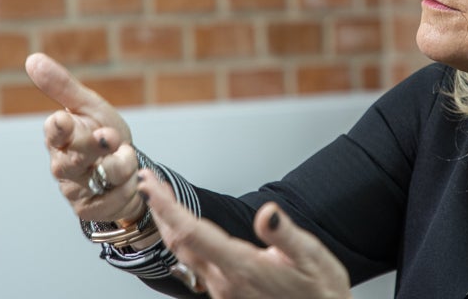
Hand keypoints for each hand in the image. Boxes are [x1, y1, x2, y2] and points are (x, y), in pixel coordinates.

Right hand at [25, 52, 143, 221]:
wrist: (125, 168)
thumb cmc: (101, 133)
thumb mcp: (89, 107)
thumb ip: (63, 86)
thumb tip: (33, 59)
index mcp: (59, 136)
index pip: (54, 132)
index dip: (59, 128)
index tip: (63, 120)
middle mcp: (61, 164)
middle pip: (75, 157)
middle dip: (95, 145)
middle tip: (109, 136)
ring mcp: (73, 189)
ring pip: (103, 176)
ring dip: (123, 164)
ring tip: (126, 156)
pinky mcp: (88, 209)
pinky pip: (115, 198)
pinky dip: (129, 186)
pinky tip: (128, 180)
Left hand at [137, 169, 352, 298]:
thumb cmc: (320, 291)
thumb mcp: (312, 257)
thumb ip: (285, 234)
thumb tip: (268, 212)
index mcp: (243, 268)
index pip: (192, 233)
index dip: (167, 207)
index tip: (151, 185)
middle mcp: (226, 282)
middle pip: (179, 242)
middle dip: (159, 209)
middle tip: (148, 180)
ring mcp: (223, 291)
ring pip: (183, 254)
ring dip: (168, 223)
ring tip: (160, 198)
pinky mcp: (226, 294)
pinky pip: (194, 264)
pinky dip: (182, 238)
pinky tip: (182, 227)